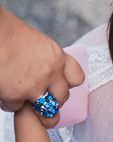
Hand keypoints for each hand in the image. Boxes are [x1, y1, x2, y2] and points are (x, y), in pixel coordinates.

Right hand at [0, 7, 83, 126]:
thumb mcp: (36, 42)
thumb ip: (45, 58)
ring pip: (45, 109)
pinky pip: (17, 108)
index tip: (60, 84)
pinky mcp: (16, 96)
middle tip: (42, 98)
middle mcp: (50, 73)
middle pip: (62, 97)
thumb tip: (43, 67)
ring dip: (38, 109)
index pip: (76, 78)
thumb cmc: (7, 32)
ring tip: (28, 104)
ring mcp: (34, 87)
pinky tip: (5, 94)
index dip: (68, 83)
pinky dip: (10, 103)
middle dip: (53, 100)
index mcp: (57, 56)